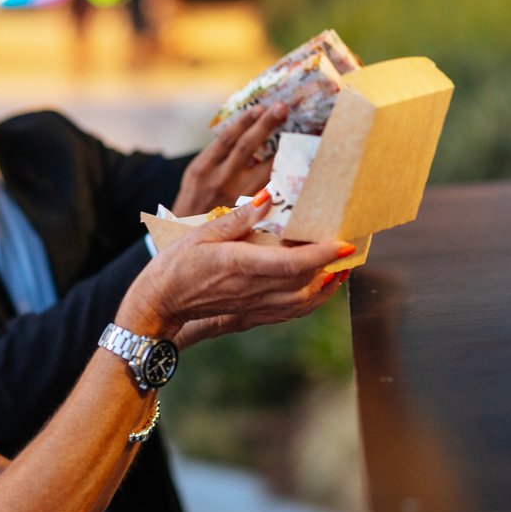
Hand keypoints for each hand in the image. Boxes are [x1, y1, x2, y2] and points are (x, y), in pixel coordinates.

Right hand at [117, 195, 350, 344]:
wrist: (159, 304)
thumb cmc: (175, 265)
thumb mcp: (201, 232)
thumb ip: (238, 216)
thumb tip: (270, 196)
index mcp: (240, 265)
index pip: (291, 263)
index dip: (322, 254)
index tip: (344, 242)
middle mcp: (252, 289)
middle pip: (305, 282)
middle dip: (333, 265)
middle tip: (351, 244)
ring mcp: (252, 306)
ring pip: (303, 301)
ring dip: (327, 286)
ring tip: (342, 266)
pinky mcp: (251, 315)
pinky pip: (291, 312)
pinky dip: (312, 301)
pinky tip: (320, 288)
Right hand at [171, 100, 292, 214]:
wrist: (190, 244)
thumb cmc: (195, 205)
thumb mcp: (196, 179)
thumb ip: (216, 159)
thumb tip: (246, 133)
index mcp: (201, 169)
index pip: (226, 138)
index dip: (244, 121)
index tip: (260, 106)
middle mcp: (218, 181)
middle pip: (245, 147)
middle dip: (265, 125)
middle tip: (283, 107)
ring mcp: (235, 198)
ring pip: (264, 169)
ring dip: (283, 149)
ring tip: (298, 131)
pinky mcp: (250, 213)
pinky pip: (271, 190)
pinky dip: (284, 175)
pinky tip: (298, 164)